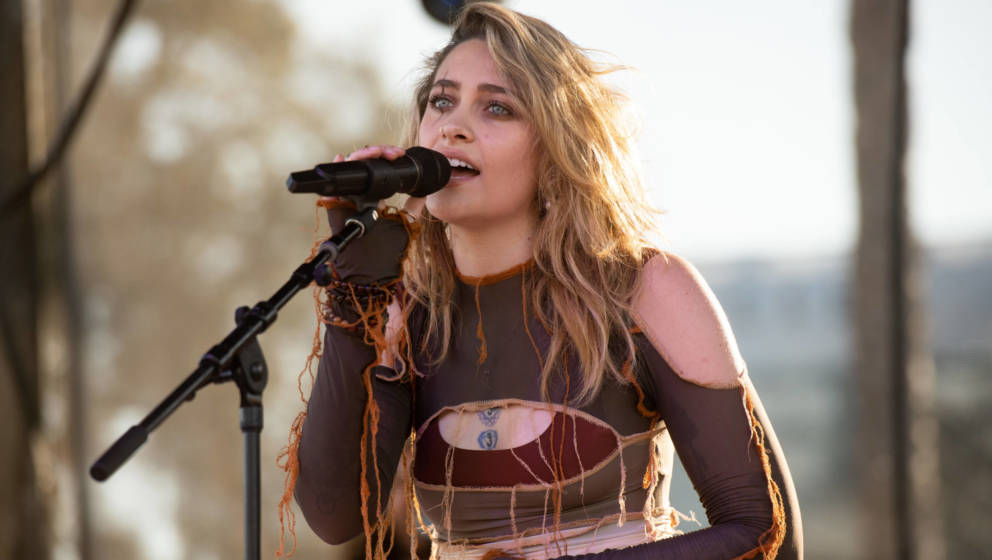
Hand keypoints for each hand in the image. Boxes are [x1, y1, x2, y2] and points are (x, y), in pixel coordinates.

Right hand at [321, 145, 411, 285]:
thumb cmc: (387, 253)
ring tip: (374, 152)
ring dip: (360, 157)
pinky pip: (333, 187)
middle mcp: (360, 195)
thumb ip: (412, 207)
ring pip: (350, 171)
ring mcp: (347, 200)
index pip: (377, 168)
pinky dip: (337, 171)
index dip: (386, 157)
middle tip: (392, 153)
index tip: (400, 155)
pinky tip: (342, 158)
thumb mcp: (404, 224)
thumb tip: (425, 191)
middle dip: (377, 152)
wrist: (370, 273)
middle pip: (363, 164)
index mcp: (374, 196)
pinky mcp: (336, 208)